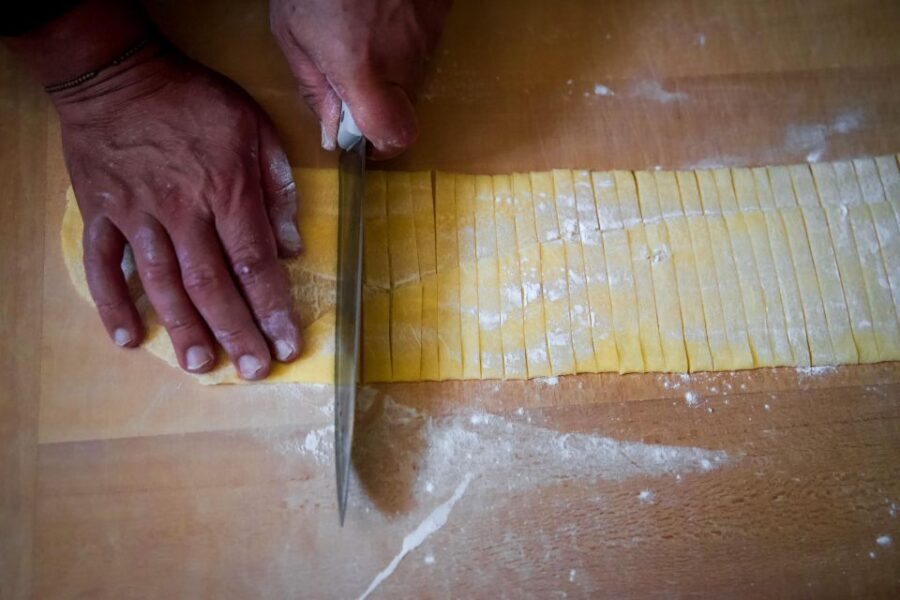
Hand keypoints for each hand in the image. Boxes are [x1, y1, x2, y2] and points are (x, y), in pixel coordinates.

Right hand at [54, 47, 302, 379]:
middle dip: (236, 331)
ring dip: (182, 327)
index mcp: (227, 190)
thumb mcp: (254, 125)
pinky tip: (128, 337)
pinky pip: (103, 265)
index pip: (255, 262)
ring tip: (199, 365)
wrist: (118, 73)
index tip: (286, 344)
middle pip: (213, 283)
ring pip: (162, 282)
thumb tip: (293, 247)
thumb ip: (277, 185)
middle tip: (251, 371)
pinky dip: (112, 302)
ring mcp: (137, 214)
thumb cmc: (193, 99)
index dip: (272, 307)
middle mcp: (183, 210)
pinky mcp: (101, 213)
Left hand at [270, 0, 451, 157]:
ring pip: (413, 75)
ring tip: (362, 30)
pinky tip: (382, 13)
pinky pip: (424, 44)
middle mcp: (402, 58)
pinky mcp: (440, 13)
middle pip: (403, 108)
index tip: (363, 138)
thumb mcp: (292, 33)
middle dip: (379, 102)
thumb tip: (332, 133)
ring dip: (389, 67)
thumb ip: (315, 88)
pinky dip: (404, 39)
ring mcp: (428, 35)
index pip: (395, 135)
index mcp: (360, 68)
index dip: (381, 145)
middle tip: (351, 72)